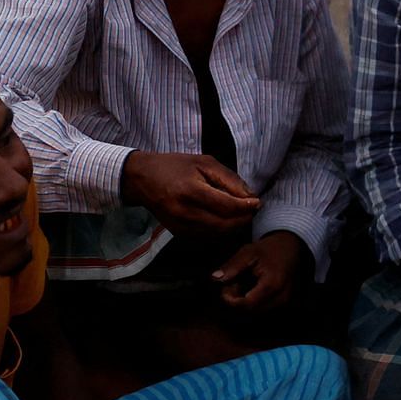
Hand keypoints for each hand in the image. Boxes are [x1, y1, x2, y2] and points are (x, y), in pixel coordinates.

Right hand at [123, 151, 261, 238]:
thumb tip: (250, 196)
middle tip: (253, 210)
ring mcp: (180, 226)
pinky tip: (226, 220)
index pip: (227, 206)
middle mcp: (185, 212)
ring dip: (234, 226)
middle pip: (225, 224)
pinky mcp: (178, 233)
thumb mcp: (204, 162)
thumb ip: (228, 179)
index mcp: (191, 191)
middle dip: (243, 219)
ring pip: (218, 234)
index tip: (257, 202)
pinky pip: (207, 237)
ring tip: (242, 214)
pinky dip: (221, 231)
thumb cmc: (175, 166)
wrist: (143, 179)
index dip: (246, 207)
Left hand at [214, 229, 310, 312]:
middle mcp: (280, 297)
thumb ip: (232, 266)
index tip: (224, 288)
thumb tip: (214, 278)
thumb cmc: (268, 248)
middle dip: (236, 302)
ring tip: (241, 284)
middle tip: (232, 284)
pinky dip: (251, 303)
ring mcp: (283, 302)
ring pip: (255, 313)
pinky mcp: (282, 303)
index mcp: (272, 284)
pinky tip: (249, 289)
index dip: (231, 301)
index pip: (246, 305)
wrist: (290, 246)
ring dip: (243, 303)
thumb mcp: (248, 252)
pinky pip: (261, 309)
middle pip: (250, 311)